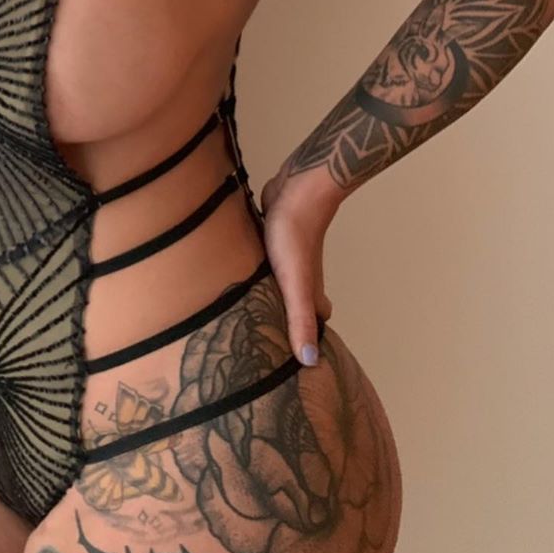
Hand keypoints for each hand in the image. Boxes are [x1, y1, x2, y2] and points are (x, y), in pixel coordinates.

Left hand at [259, 158, 336, 365]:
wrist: (295, 190)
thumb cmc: (294, 237)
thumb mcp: (296, 284)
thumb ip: (300, 320)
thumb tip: (308, 362)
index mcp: (310, 292)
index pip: (315, 323)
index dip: (308, 339)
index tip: (294, 359)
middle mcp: (301, 277)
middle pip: (297, 304)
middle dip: (286, 321)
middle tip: (264, 339)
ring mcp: (286, 257)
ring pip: (280, 283)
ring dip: (269, 296)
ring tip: (247, 314)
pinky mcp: (270, 239)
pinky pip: (265, 263)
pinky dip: (257, 273)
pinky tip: (239, 276)